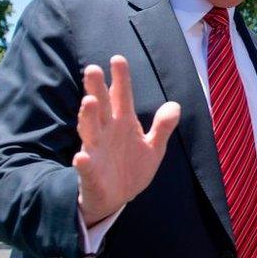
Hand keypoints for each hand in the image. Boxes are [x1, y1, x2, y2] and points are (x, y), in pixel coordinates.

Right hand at [73, 55, 180, 226]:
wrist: (117, 198)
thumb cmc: (132, 167)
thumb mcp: (153, 147)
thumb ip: (163, 127)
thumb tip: (175, 105)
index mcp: (123, 124)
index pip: (121, 97)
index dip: (120, 79)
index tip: (117, 59)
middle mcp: (106, 132)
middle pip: (101, 107)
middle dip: (96, 89)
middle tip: (93, 69)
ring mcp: (96, 151)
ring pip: (90, 131)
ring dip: (87, 117)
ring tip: (88, 102)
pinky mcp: (90, 173)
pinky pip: (85, 167)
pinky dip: (83, 162)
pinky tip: (81, 157)